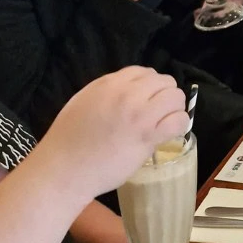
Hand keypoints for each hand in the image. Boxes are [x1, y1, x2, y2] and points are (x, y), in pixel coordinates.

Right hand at [41, 67, 188, 199]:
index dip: (150, 85)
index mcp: (110, 84)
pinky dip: (179, 125)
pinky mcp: (148, 135)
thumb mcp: (84, 101)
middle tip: (158, 112)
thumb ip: (109, 91)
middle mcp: (127, 94)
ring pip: (175, 97)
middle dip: (165, 95)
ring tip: (165, 121)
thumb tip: (132, 88)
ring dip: (174, 108)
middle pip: (165, 81)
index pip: (144, 71)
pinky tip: (169, 133)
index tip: (147, 99)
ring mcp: (139, 114)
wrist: (64, 170)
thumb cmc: (69, 140)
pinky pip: (178, 120)